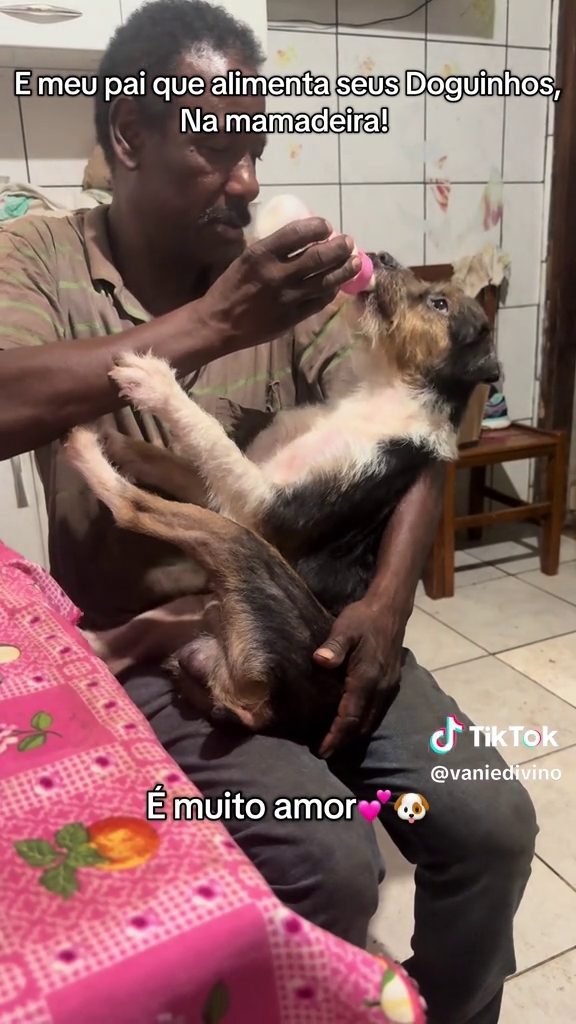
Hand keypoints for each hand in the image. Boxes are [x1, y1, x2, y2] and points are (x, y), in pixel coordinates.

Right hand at [201, 218, 359, 349]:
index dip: (318, 227)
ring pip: (326, 280)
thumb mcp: (245, 259)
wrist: (219, 324)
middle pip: (319, 256)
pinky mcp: (293, 316)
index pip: (298, 233)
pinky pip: (320, 301)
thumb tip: (301, 239)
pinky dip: (331, 290)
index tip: (326, 227)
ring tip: (354, 261)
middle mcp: (278, 274)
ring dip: (344, 269)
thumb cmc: (230, 288)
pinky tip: (337, 284)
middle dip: (339, 247)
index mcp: (262, 254)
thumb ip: (272, 249)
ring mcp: (288, 297)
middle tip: (348, 242)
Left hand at [313, 599, 406, 757]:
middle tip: (322, 752)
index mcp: (367, 679)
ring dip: (353, 735)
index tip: (321, 751)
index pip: (350, 717)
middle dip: (343, 742)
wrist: (390, 610)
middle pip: (361, 726)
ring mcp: (388, 688)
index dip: (336, 736)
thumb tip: (320, 661)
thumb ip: (333, 646)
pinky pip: (376, 712)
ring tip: (334, 742)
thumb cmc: (363, 619)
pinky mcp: (391, 685)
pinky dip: (362, 723)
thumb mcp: (344, 628)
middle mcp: (380, 689)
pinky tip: (350, 722)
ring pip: (371, 721)